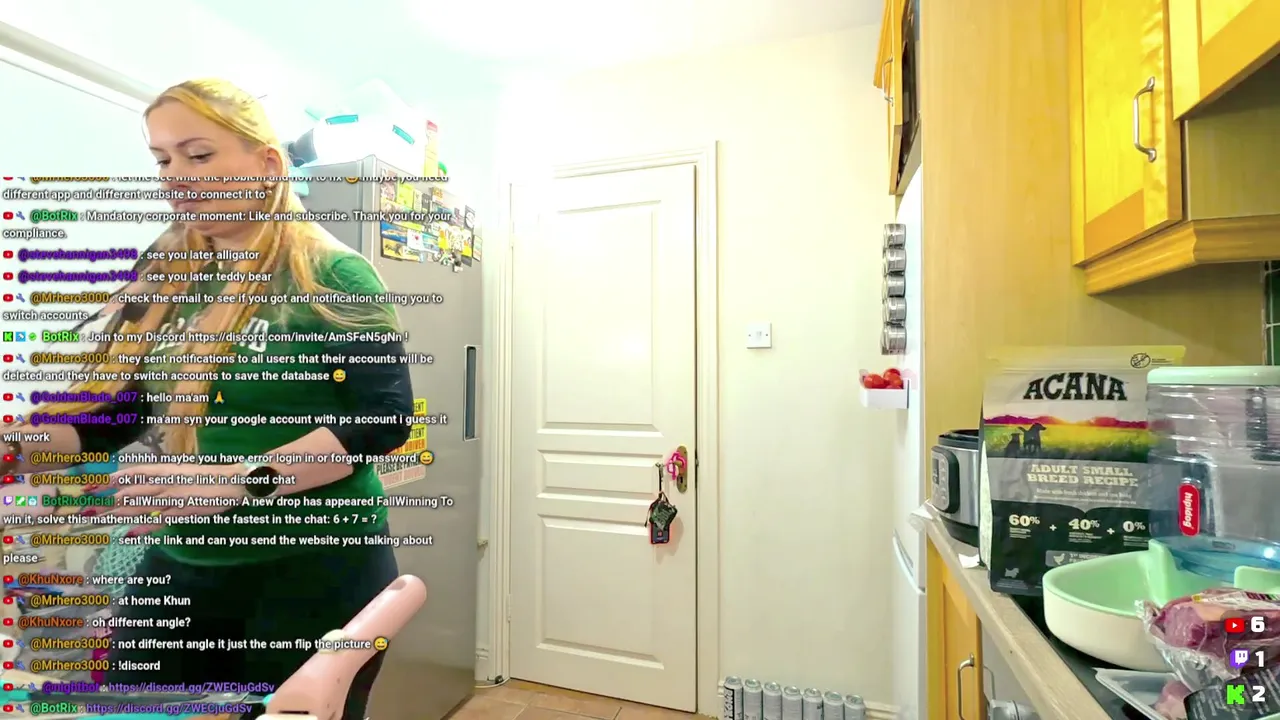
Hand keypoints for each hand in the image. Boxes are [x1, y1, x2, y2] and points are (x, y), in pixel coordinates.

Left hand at [87, 463, 243, 535]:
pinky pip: (159, 520)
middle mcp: (166, 483)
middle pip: (130, 492)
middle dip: (106, 501)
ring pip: (140, 506)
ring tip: (98, 519)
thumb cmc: (207, 476)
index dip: (110, 480)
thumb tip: (137, 486)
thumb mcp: (181, 472)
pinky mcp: (183, 512)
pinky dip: (144, 526)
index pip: (132, 473)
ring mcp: (173, 498)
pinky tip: (129, 532)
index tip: (91, 485)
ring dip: (118, 513)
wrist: (233, 482)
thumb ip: (160, 479)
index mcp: (166, 470)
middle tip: (84, 508)